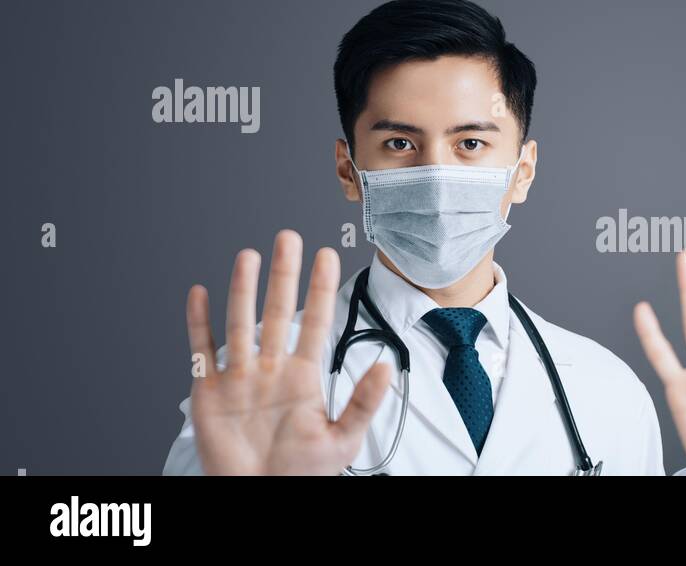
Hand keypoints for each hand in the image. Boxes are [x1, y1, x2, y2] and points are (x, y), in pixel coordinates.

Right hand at [185, 230, 390, 474]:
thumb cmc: (302, 474)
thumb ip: (364, 401)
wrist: (262, 496)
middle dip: (284, 275)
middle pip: (278, 312)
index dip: (320, 288)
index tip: (327, 256)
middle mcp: (271, 370)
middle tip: (289, 239)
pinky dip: (198, 324)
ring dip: (244, 290)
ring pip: (241, 322)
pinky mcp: (210, 393)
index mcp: (303, 377)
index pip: (315, 321)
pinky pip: (201, 351)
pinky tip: (200, 295)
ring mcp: (240, 378)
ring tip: (249, 257)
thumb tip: (385, 366)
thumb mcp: (344, 439)